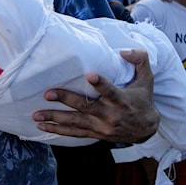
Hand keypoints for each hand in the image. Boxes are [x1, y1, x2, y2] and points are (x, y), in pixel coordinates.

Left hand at [34, 49, 158, 143]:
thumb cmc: (144, 99)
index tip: (90, 76)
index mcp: (123, 101)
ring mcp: (101, 127)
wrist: (147, 129)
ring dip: (55, 118)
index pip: (112, 92)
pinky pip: (74, 133)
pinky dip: (58, 131)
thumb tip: (123, 50)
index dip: (101, 84)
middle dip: (66, 99)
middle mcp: (111, 115)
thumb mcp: (148, 79)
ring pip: (76, 122)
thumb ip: (140, 59)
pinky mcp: (95, 134)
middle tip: (48, 93)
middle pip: (86, 107)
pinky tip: (43, 127)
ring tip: (37, 114)